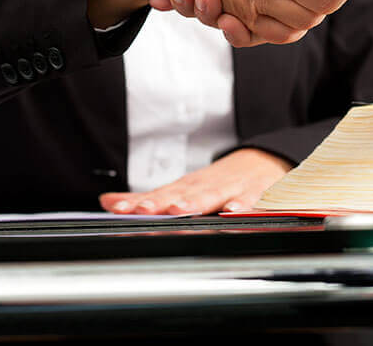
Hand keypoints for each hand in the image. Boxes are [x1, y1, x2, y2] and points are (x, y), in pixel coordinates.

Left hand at [98, 148, 291, 214]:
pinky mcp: (257, 193)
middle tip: (146, 209)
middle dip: (164, 202)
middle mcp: (206, 186)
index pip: (158, 195)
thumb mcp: (183, 187)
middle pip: (182, 194)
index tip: (116, 209)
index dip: (138, 203)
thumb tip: (107, 201)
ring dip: (196, 202)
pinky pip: (251, 200)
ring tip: (180, 210)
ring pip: (212, 195)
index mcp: (187, 187)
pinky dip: (244, 205)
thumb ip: (147, 198)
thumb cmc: (219, 180)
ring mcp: (231, 188)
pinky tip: (234, 211)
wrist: (265, 159)